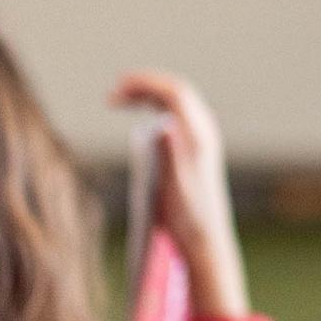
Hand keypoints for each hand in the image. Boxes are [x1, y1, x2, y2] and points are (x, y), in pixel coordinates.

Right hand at [111, 69, 249, 320]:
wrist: (206, 237)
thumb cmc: (187, 217)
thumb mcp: (174, 188)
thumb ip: (169, 156)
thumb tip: (164, 127)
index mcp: (200, 138)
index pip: (176, 93)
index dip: (147, 83)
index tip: (119, 86)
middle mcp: (205, 132)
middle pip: (176, 91)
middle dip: (144, 85)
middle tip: (113, 92)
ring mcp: (202, 137)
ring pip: (176, 101)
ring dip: (148, 94)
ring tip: (118, 99)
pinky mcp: (196, 146)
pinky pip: (176, 113)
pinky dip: (155, 106)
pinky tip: (138, 112)